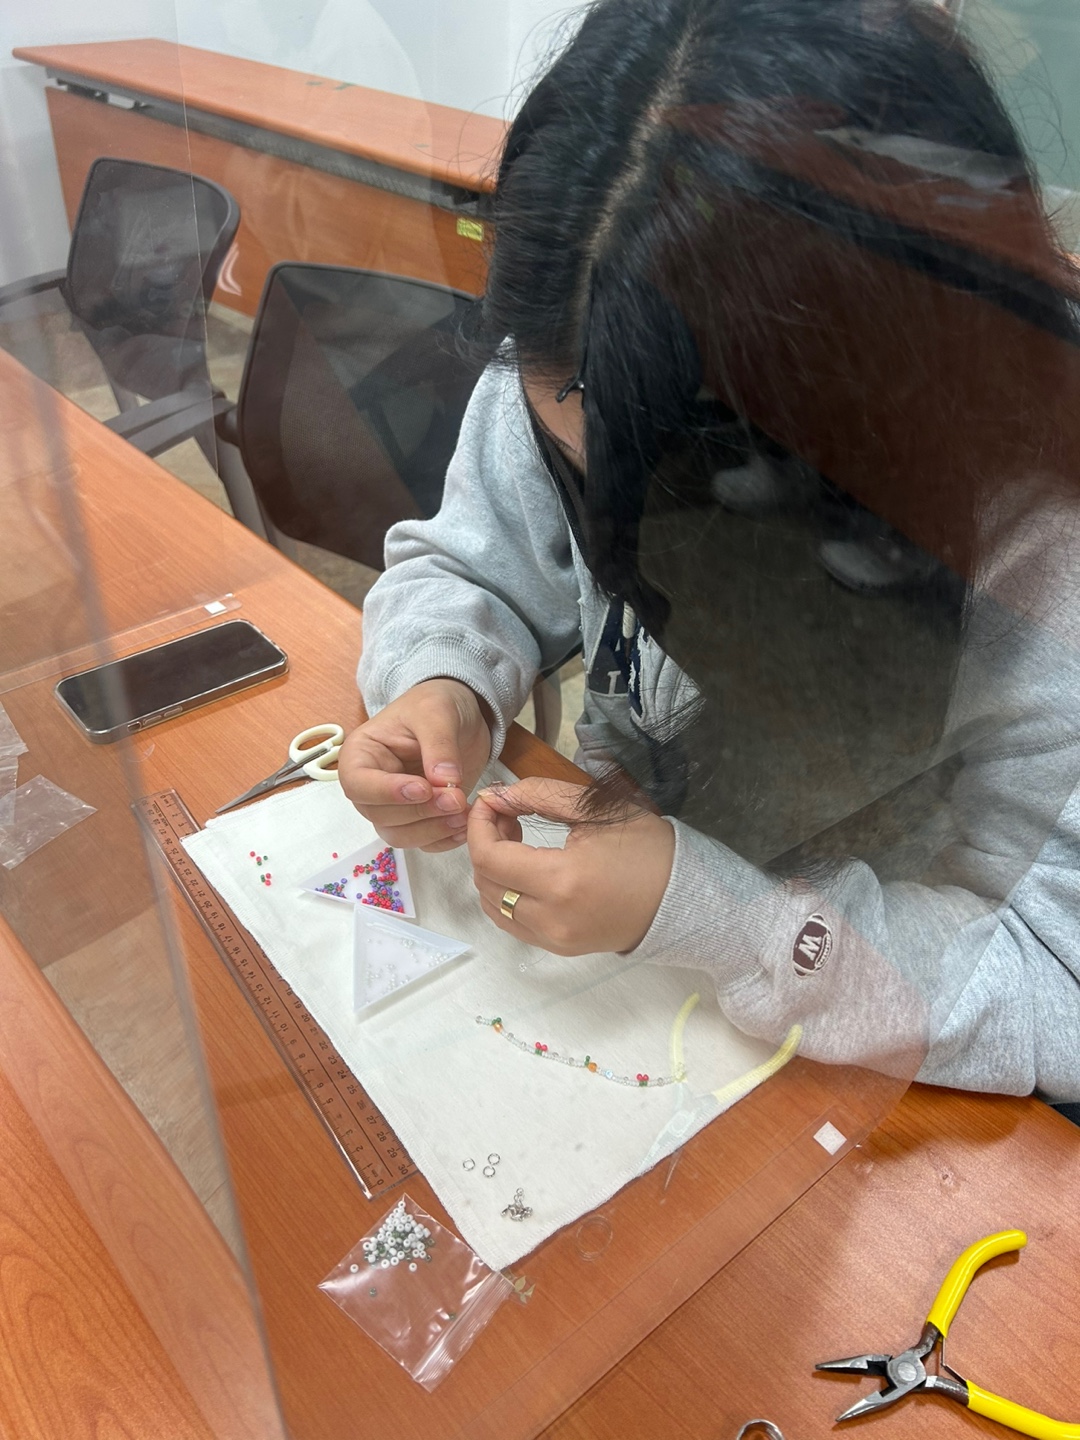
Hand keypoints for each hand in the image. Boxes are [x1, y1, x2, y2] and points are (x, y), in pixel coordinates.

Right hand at [338, 679, 491, 850]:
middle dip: (420, 812)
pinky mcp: (418, 820)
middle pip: (380, 815)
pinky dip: (445, 839)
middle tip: (455, 799)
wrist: (460, 715)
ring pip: (400, 835)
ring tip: (464, 813)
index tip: (423, 788)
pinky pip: (424, 842)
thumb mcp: (437, 712)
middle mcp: (370, 786)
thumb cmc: (436, 704)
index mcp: (360, 754)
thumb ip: (439, 744)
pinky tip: (467, 823)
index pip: (358, 784)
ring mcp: (393, 807)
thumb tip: (443, 780)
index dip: (387, 792)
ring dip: (433, 829)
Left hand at [468, 778, 674, 954]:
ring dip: (492, 871)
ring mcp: (553, 940)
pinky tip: (525, 869)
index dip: (478, 825)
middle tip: (507, 815)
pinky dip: (506, 894)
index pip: (489, 856)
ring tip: (516, 840)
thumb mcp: (596, 809)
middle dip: (484, 843)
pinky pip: (512, 923)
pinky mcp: (559, 949)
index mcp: (561, 882)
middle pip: (485, 882)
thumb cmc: (646, 849)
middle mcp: (550, 919)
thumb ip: (541, 796)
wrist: (684, 898)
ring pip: (493, 906)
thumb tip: (497, 796)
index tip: (489, 802)